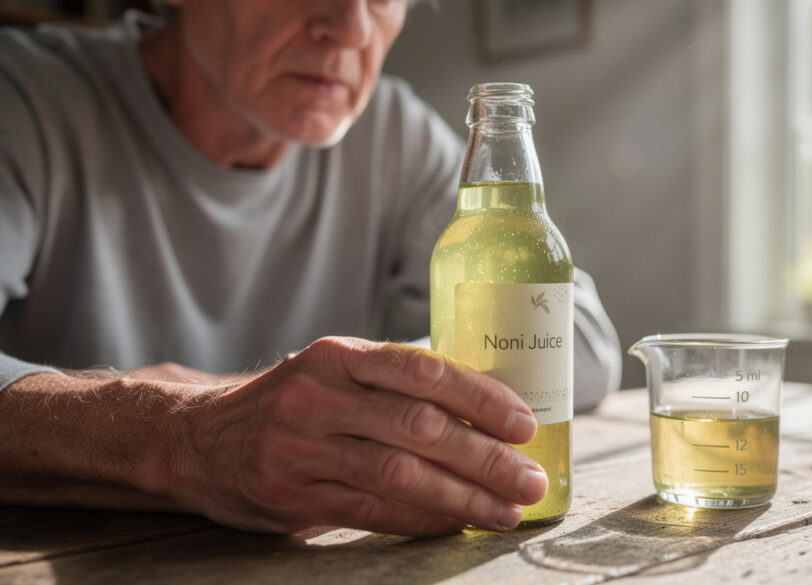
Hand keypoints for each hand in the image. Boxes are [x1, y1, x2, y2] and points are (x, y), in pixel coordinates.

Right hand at [171, 337, 547, 535]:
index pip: (422, 370)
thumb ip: (393, 383)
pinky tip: (457, 523)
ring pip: (399, 474)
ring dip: (463, 496)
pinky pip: (372, 513)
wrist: (199, 440)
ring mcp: (301, 449)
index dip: (480, 397)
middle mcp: (318, 397)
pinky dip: (422, 520)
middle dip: (485, 456)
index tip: (524, 422)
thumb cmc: (290, 402)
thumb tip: (487, 406)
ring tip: (506, 509)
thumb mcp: (332, 371)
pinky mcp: (292, 497)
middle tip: (529, 477)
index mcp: (337, 356)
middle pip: (418, 427)